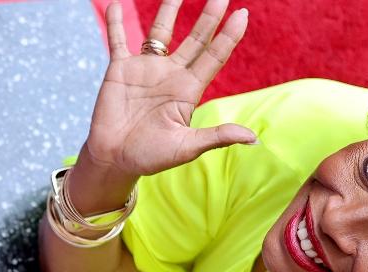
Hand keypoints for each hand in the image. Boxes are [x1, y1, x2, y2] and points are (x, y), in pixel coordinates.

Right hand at [87, 0, 257, 176]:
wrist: (114, 160)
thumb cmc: (150, 157)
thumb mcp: (186, 147)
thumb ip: (217, 137)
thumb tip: (253, 138)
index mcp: (188, 90)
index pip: (214, 56)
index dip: (228, 36)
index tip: (242, 14)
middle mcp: (170, 75)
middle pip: (195, 39)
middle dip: (208, 16)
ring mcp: (145, 70)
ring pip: (160, 32)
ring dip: (169, 10)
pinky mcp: (120, 70)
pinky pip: (119, 41)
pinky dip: (116, 23)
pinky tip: (116, 3)